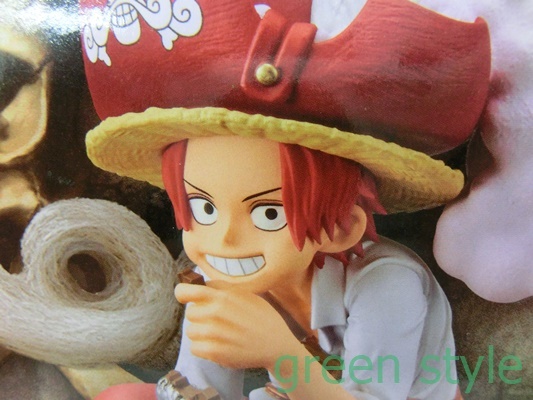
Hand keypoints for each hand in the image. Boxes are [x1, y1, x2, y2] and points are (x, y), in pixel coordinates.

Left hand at [175, 281, 300, 369]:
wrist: (276, 345)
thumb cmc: (263, 317)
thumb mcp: (246, 294)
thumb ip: (222, 288)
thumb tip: (201, 284)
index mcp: (222, 296)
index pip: (185, 291)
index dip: (183, 294)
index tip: (186, 298)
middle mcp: (215, 312)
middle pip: (190, 313)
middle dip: (200, 317)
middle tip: (215, 321)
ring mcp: (214, 333)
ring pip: (190, 331)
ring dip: (201, 334)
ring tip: (218, 334)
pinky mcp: (214, 352)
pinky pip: (194, 348)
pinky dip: (203, 348)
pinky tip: (218, 345)